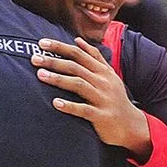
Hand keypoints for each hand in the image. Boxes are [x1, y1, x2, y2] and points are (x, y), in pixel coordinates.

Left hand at [33, 37, 150, 158]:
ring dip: (59, 79)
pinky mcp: (102, 116)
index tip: (41, 43)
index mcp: (102, 71)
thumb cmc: (115, 98)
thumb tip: (78, 40)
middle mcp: (103, 82)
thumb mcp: (109, 75)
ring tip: (40, 75)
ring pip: (79, 85)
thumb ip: (94, 57)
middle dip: (54, 61)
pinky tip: (55, 103)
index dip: (60, 47)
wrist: (132, 125)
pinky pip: (84, 110)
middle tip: (34, 58)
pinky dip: (70, 106)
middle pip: (76, 67)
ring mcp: (103, 98)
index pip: (79, 54)